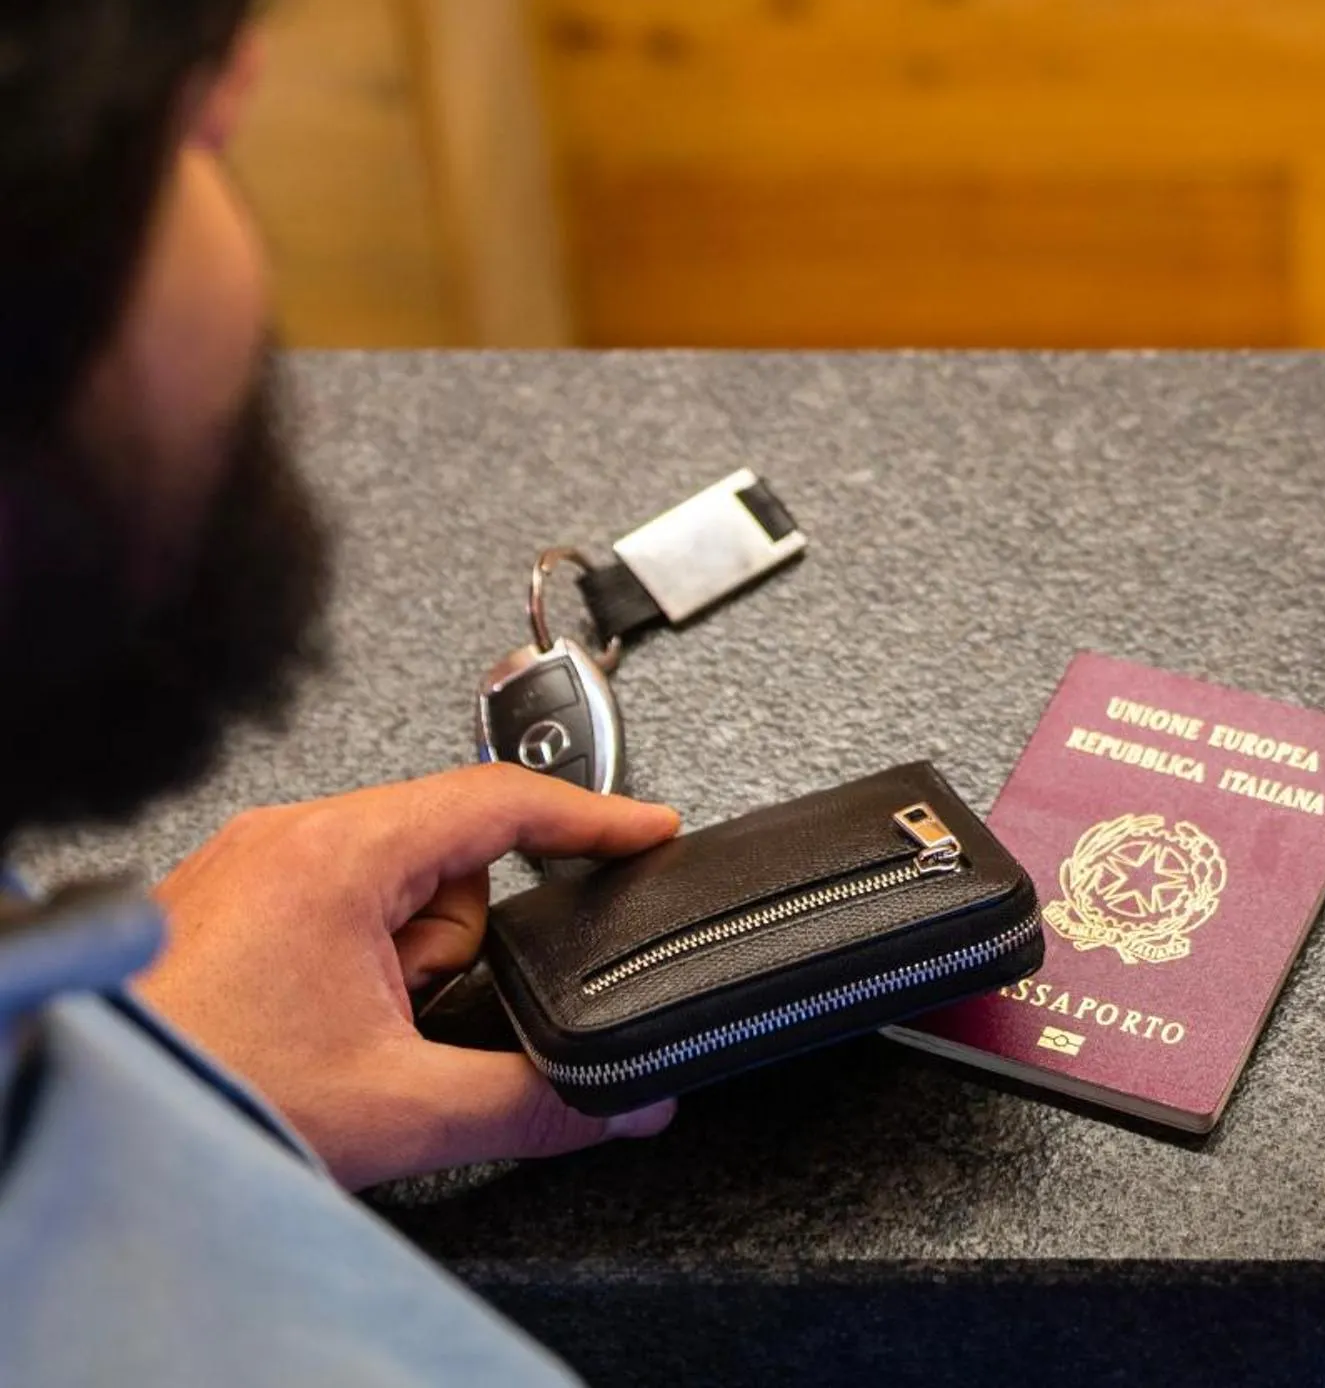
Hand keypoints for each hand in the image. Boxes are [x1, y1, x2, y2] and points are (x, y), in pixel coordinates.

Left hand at [139, 767, 683, 1188]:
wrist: (76, 1120)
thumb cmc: (197, 1096)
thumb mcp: (396, 1107)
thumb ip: (531, 1101)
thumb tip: (618, 1105)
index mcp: (341, 850)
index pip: (504, 801)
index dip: (592, 818)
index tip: (650, 831)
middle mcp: (291, 836)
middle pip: (448, 856)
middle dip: (453, 945)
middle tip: (409, 1018)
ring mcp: (251, 866)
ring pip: (392, 887)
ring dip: (401, 961)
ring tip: (350, 1036)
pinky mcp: (224, 904)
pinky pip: (336, 907)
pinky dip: (356, 963)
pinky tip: (319, 1029)